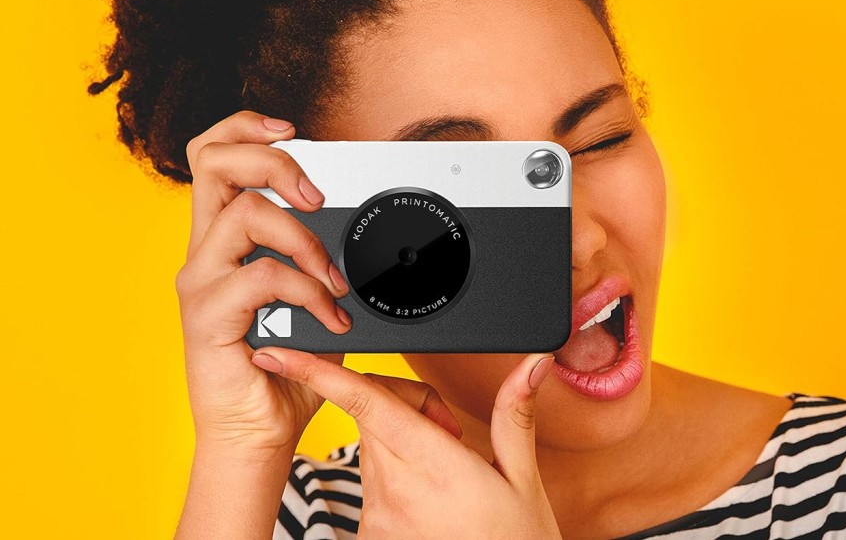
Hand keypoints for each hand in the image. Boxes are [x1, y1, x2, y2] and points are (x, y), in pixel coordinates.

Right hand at [174, 110, 353, 455]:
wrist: (261, 429)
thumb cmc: (288, 364)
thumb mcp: (317, 297)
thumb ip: (328, 257)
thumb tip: (380, 230)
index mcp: (226, 237)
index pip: (214, 156)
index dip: (246, 127)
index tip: (292, 130)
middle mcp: (206, 251)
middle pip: (215, 162)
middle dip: (275, 161)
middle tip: (317, 196)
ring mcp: (202, 281)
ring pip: (246, 214)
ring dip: (306, 240)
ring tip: (333, 279)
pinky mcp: (206, 316)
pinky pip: (261, 278)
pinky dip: (307, 291)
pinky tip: (328, 317)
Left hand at [250, 348, 562, 538]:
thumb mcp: (523, 479)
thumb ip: (515, 414)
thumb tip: (532, 365)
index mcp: (435, 464)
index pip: (366, 403)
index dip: (319, 373)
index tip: (284, 354)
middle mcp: (395, 489)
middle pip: (370, 414)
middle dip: (398, 401)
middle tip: (448, 429)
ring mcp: (378, 516)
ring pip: (371, 448)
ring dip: (396, 440)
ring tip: (445, 472)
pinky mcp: (370, 535)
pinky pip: (371, 485)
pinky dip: (394, 476)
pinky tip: (428, 498)